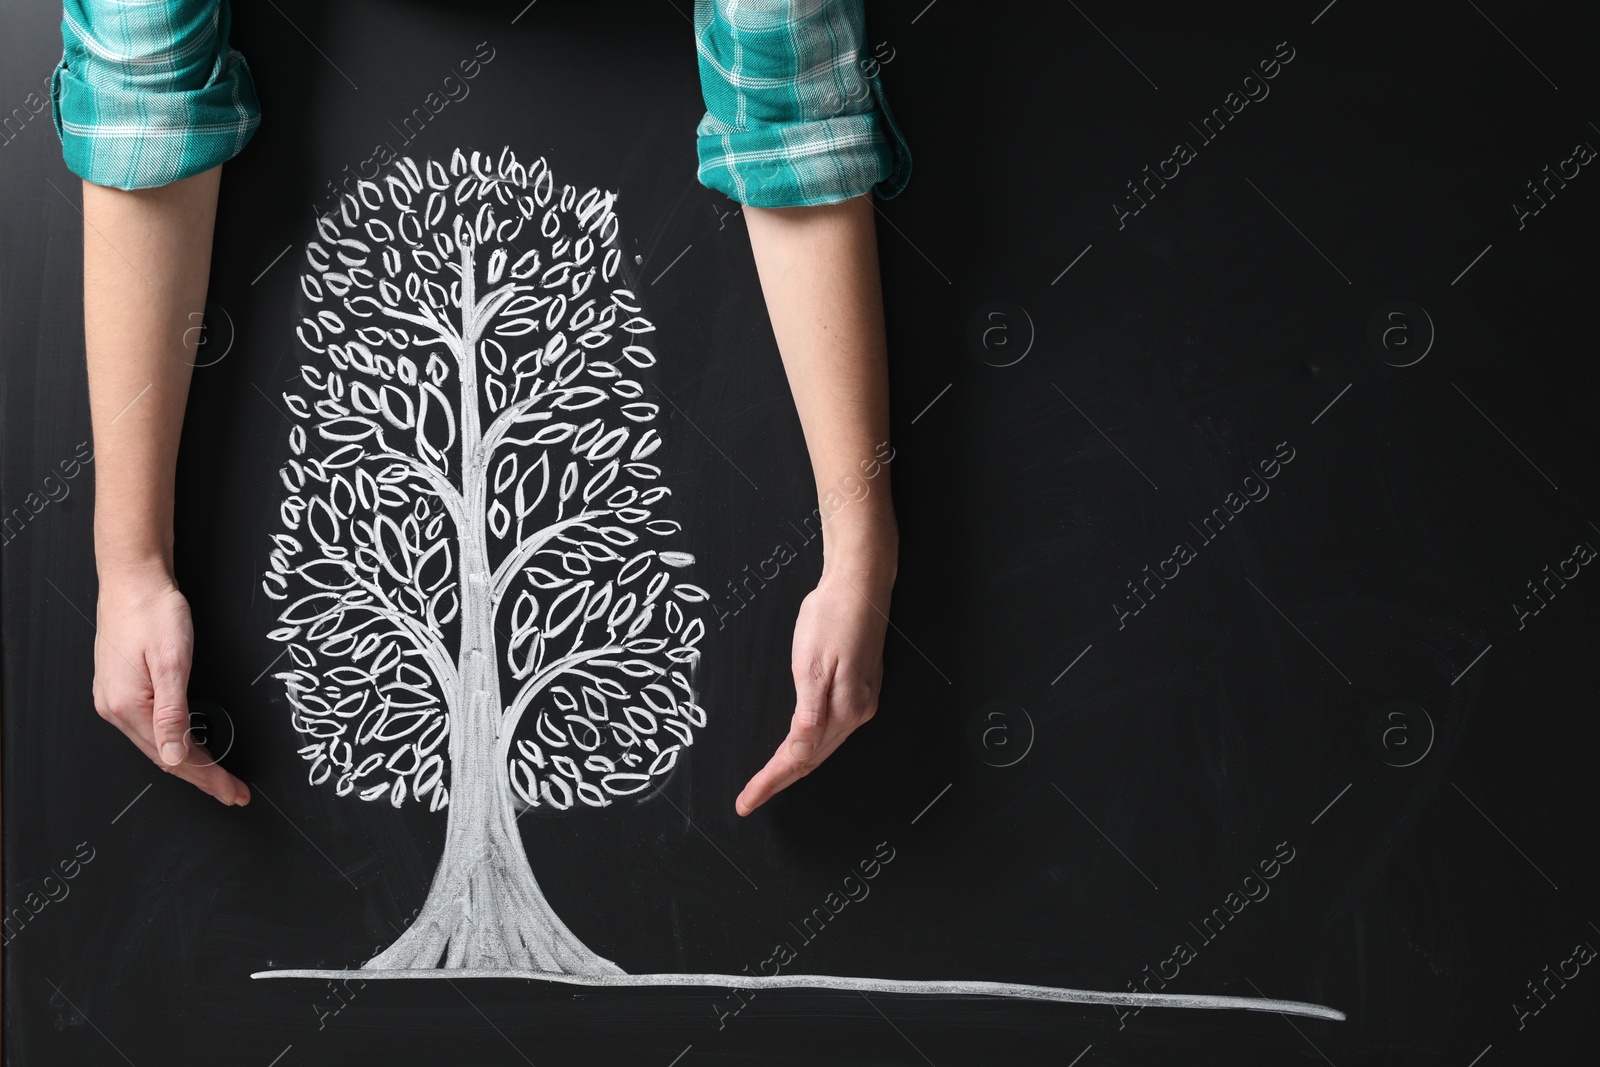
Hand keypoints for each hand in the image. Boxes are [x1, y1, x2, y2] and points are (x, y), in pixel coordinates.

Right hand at [92, 570, 248, 805]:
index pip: (175, 757)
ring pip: (157, 745)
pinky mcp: (119, 690)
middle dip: (202, 778)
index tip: (233, 792)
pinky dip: (173, 743)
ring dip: (188, 763)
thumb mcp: (172, 661)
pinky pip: (150, 728)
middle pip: (165, 758)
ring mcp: (114, 700)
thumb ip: (173, 712)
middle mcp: (115, 709)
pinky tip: (188, 748)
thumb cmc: (153, 611)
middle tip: (233, 793)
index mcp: (128, 706)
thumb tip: (173, 757)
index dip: (208, 778)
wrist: (132, 579)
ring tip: (218, 778)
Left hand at [736, 556, 894, 815]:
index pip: (800, 757)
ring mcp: (861, 702)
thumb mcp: (813, 664)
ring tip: (767, 784)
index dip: (771, 781)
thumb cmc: (832, 616)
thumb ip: (809, 714)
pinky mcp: (860, 690)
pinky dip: (809, 748)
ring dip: (794, 769)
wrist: (860, 583)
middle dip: (779, 781)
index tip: (747, 800)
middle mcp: (857, 712)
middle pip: (812, 759)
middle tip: (749, 800)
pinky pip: (831, 731)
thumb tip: (799, 753)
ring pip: (822, 748)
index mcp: (844, 709)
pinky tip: (797, 750)